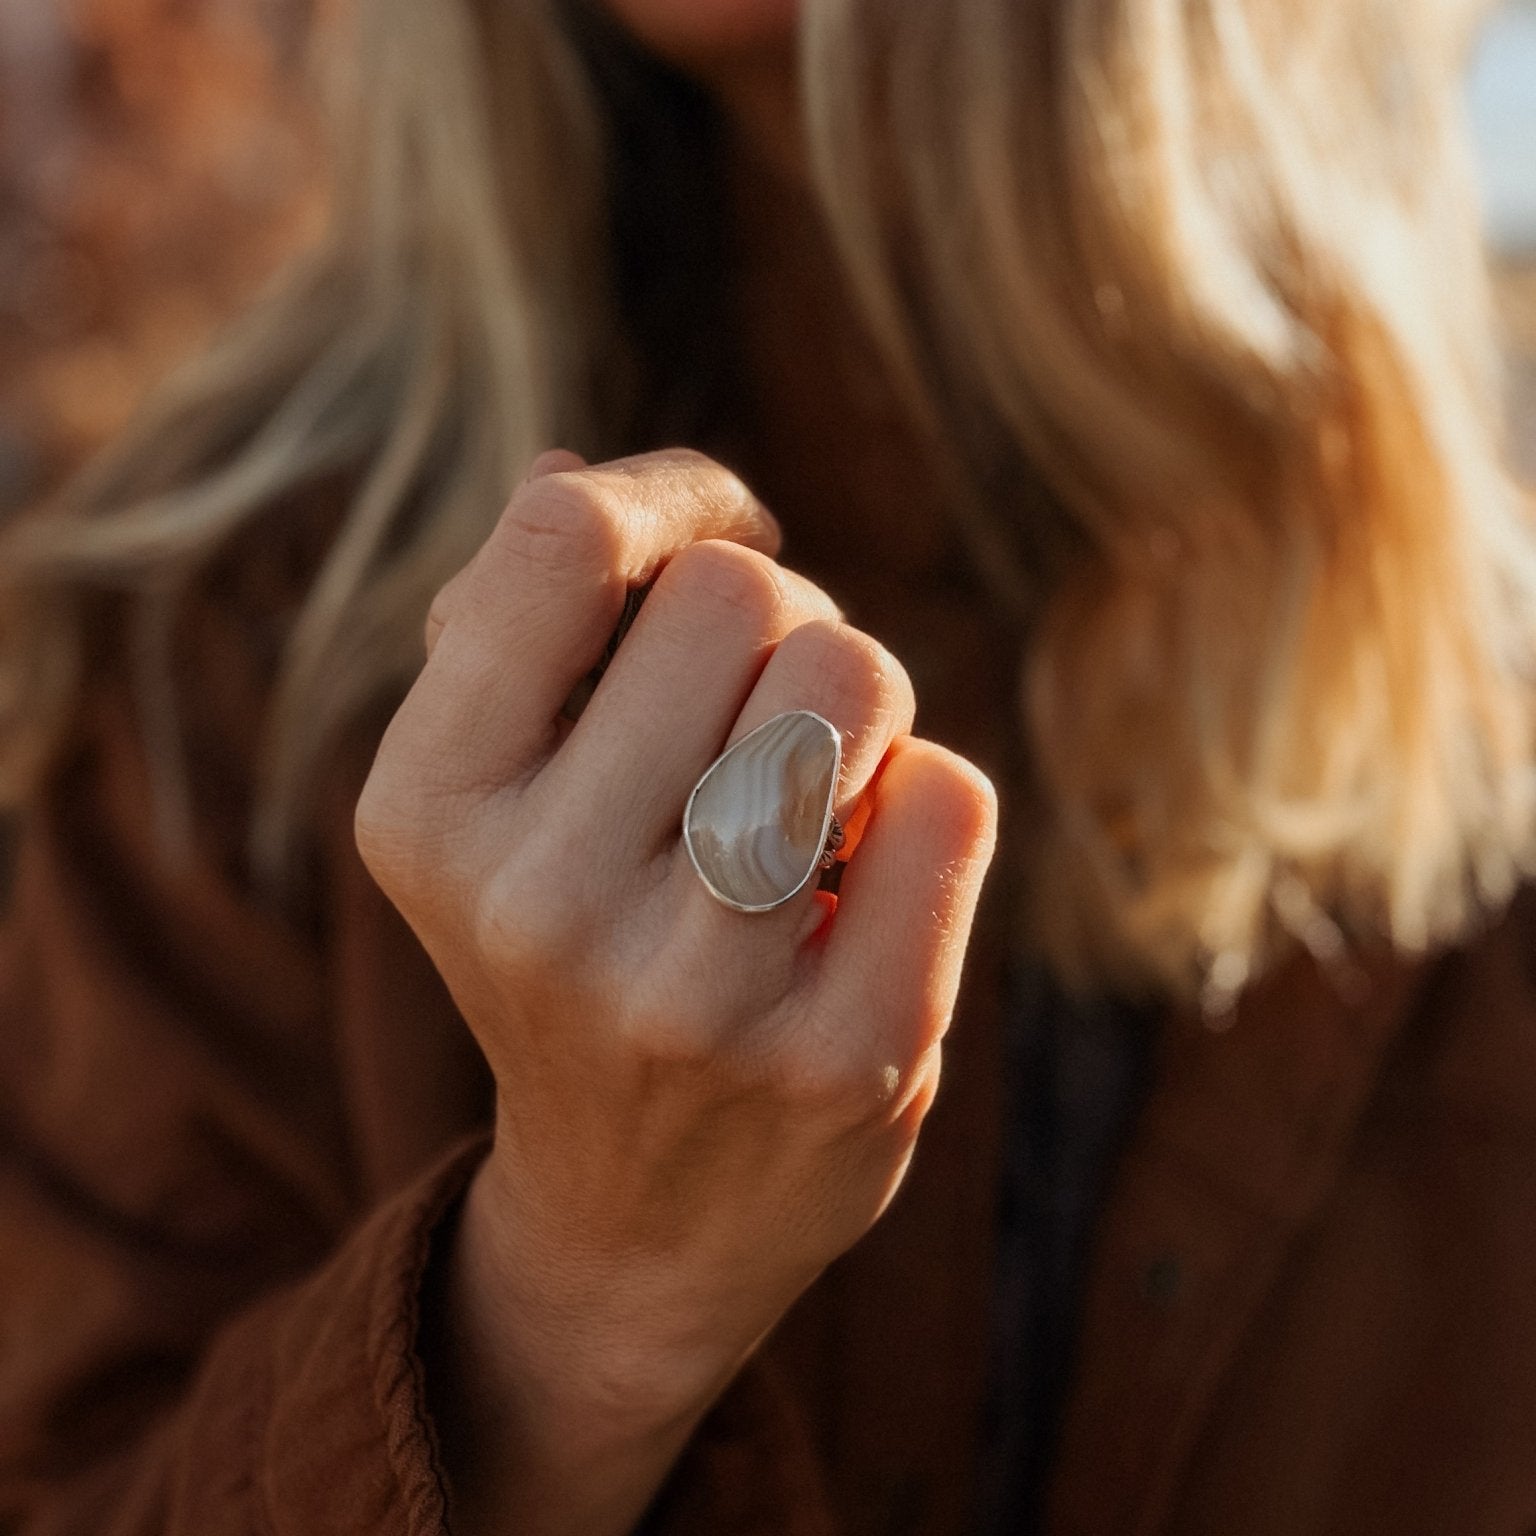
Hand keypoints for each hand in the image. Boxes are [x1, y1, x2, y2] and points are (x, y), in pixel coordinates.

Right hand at [355, 447, 996, 1529]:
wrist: (639, 1217)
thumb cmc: (574, 951)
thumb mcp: (490, 803)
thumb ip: (518, 627)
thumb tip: (578, 466)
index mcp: (428, 810)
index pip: (566, 535)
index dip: (667, 498)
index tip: (707, 544)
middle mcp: (540, 905)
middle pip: (744, 596)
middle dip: (779, 620)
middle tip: (760, 708)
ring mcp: (696, 995)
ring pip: (853, 674)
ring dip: (857, 702)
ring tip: (815, 788)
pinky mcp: (848, 1062)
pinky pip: (951, 794)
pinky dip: (925, 800)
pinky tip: (869, 878)